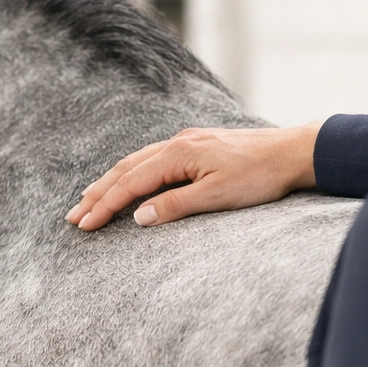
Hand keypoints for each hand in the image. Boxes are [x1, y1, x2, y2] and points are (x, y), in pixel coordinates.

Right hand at [65, 121, 324, 230]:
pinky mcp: (197, 146)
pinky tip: (129, 181)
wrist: (294, 153)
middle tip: (74, 216)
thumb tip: (139, 218)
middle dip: (98, 193)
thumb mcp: (217, 197)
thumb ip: (175, 206)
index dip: (104, 205)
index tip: (83, 224)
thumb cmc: (260, 176)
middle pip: (126, 169)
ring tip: (90, 199)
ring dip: (111, 181)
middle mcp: (177, 143)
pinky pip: (153, 159)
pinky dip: (132, 173)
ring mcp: (186, 142)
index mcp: (177, 154)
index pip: (130, 183)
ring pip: (137, 162)